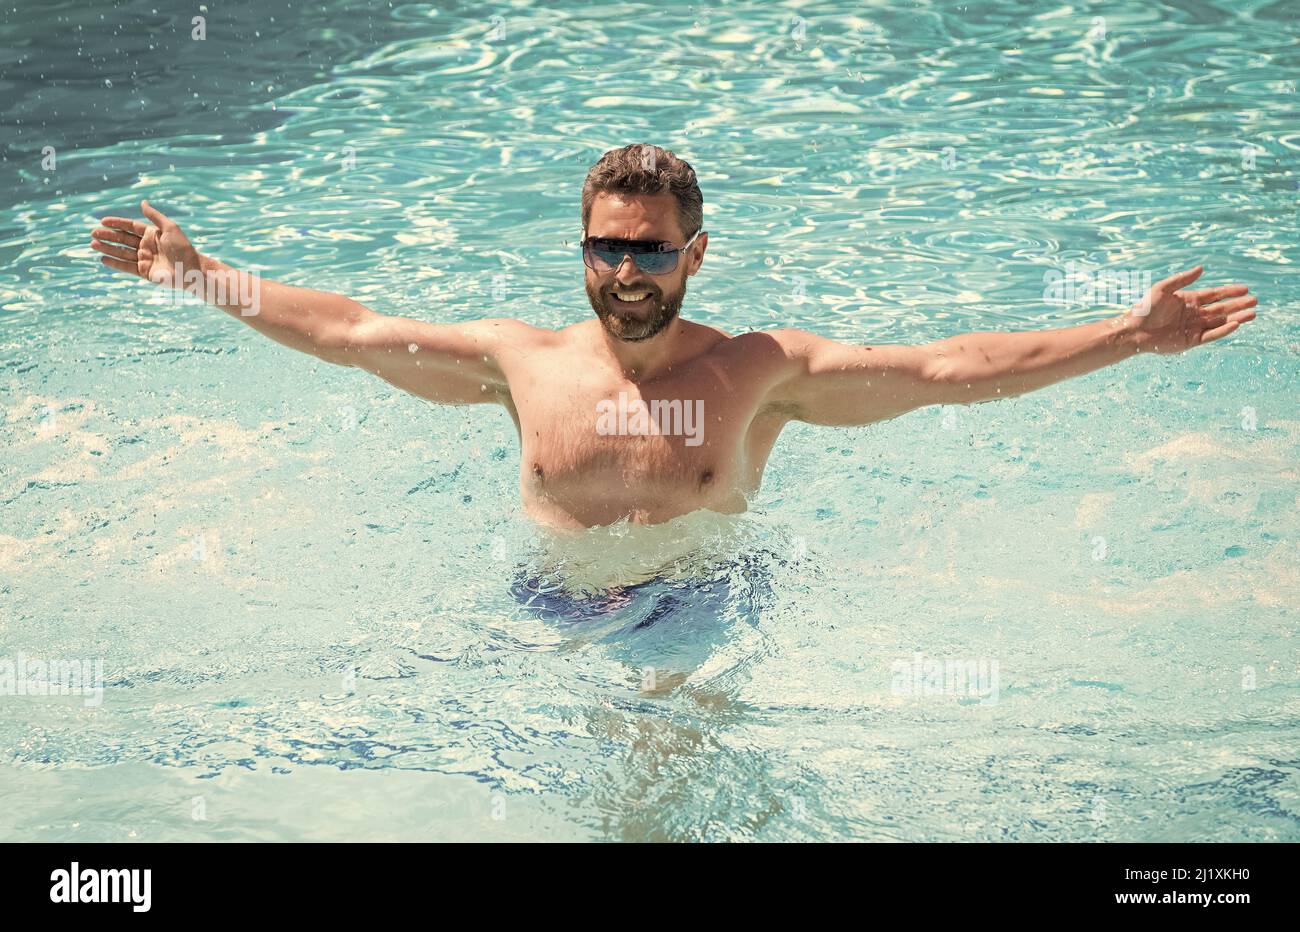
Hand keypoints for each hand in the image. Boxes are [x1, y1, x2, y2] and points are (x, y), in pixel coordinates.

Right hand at [91, 200, 204, 290]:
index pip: (130, 227)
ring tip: (93, 244)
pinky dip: (114, 263)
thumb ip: (155, 216)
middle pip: (123, 239)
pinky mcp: (144, 272)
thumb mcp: (170, 228)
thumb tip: (142, 202)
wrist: (192, 270)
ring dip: (107, 248)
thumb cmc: (184, 248)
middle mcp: (146, 246)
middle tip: (93, 233)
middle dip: (108, 236)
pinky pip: (126, 267)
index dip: (117, 223)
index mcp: (152, 234)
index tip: (102, 221)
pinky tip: (103, 259)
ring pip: (122, 252)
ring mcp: (145, 259)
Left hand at [1123, 265, 1256, 353]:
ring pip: (1220, 322)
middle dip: (1238, 304)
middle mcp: (1194, 314)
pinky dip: (1223, 330)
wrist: (1134, 330)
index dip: (1230, 291)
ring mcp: (1194, 328)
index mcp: (1189, 300)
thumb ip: (1182, 278)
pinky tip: (1235, 324)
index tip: (1245, 288)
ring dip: (1236, 318)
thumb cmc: (1145, 308)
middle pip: (1222, 308)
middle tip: (1255, 300)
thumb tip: (1202, 268)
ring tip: (1252, 314)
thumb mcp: (1163, 288)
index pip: (1215, 295)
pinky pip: (1211, 335)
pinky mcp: (1191, 341)